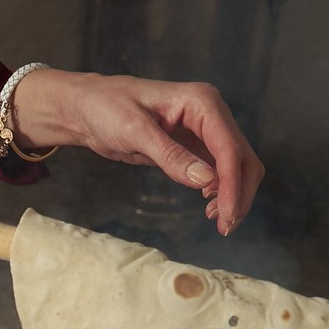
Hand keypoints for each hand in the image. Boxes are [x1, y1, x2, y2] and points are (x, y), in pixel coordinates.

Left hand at [9, 69, 264, 235]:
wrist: (86, 108)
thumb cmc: (105, 109)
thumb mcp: (134, 132)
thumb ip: (170, 155)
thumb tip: (205, 180)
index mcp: (201, 102)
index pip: (229, 148)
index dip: (232, 184)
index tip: (226, 216)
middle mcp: (210, 112)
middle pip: (242, 157)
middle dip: (238, 193)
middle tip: (225, 226)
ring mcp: (204, 129)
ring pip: (236, 165)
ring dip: (233, 193)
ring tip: (216, 220)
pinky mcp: (195, 144)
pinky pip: (220, 169)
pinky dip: (221, 189)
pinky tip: (207, 205)